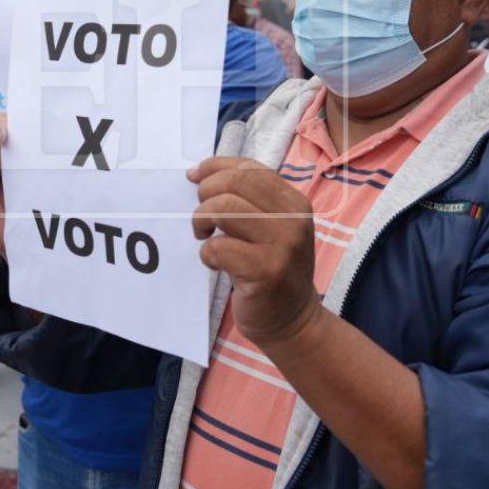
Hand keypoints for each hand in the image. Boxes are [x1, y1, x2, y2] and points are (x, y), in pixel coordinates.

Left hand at [188, 157, 317, 348]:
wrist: (294, 321)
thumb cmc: (273, 270)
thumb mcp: (272, 228)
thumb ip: (248, 201)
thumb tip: (199, 175)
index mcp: (294, 202)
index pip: (249, 168)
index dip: (215, 167)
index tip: (193, 177)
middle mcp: (293, 219)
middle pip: (235, 183)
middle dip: (206, 194)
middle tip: (201, 217)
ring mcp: (282, 245)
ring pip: (224, 209)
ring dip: (202, 221)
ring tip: (204, 237)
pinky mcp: (266, 271)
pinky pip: (219, 247)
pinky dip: (207, 253)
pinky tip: (215, 263)